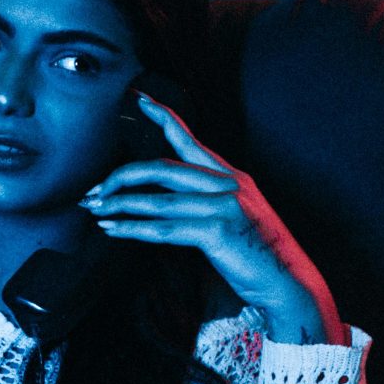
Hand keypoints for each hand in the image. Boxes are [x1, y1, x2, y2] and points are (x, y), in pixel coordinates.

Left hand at [80, 94, 345, 345]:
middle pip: (161, 169)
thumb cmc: (260, 255)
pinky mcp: (218, 232)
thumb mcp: (238, 215)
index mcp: (231, 176)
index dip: (163, 117)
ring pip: (157, 200)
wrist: (290, 283)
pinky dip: (133, 229)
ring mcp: (224, 206)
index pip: (190, 140)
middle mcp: (227, 184)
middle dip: (121, 177)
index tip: (139, 100)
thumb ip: (208, 199)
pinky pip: (164, 228)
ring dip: (119, 205)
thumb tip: (164, 199)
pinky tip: (112, 229)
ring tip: (94, 209)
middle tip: (93, 191)